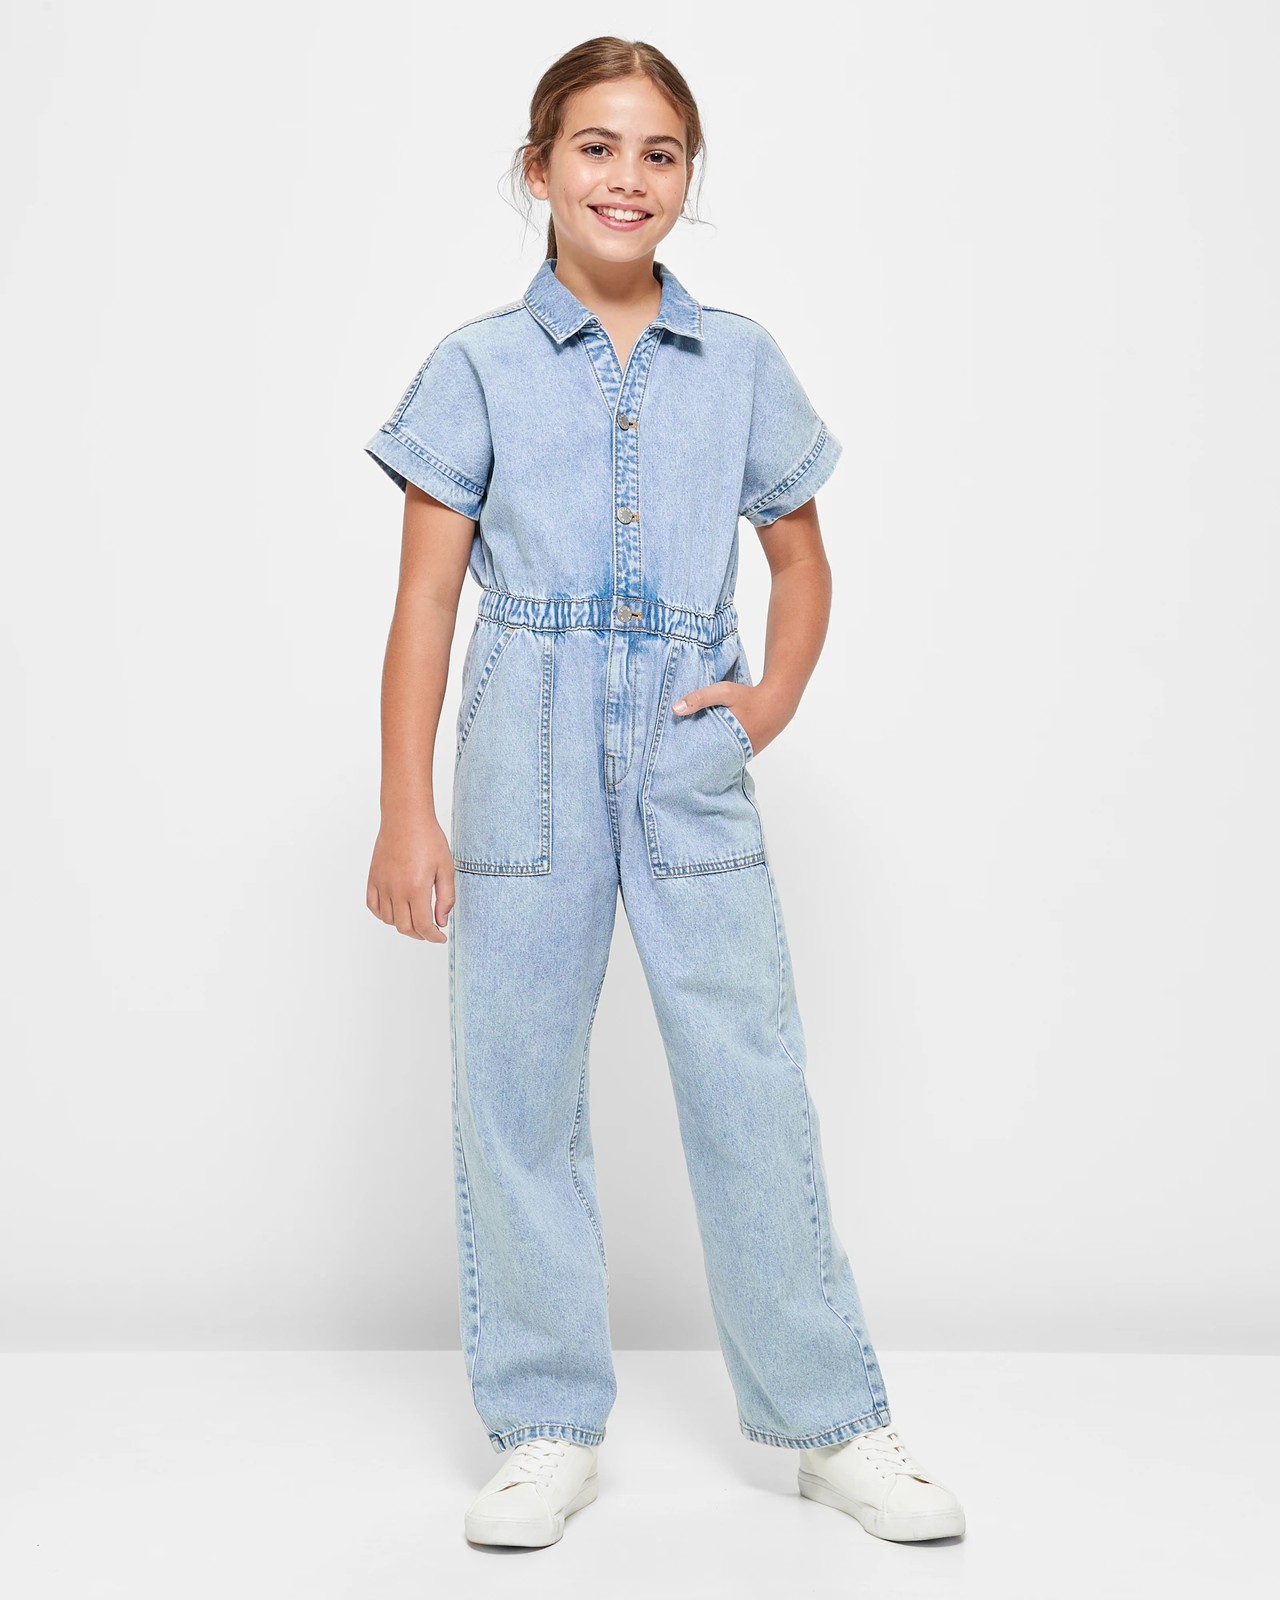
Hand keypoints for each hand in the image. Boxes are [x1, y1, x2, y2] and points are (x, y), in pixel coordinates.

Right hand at [367, 812, 454, 941]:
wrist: (405, 819)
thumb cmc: (428, 839)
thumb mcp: (446, 868)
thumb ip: (446, 898)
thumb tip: (442, 921)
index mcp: (416, 888)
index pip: (423, 925)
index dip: (433, 937)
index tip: (440, 938)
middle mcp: (396, 890)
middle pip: (405, 927)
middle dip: (420, 934)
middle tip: (430, 931)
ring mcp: (382, 885)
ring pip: (389, 920)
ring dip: (403, 925)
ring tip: (415, 919)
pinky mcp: (373, 879)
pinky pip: (373, 906)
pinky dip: (383, 915)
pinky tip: (395, 912)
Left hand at [670, 679, 788, 758]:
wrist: (777, 703)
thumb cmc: (749, 697)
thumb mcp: (723, 692)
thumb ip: (699, 698)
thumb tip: (675, 709)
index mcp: (728, 743)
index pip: (702, 757)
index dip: (688, 758)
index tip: (674, 757)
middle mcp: (736, 754)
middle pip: (709, 760)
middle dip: (696, 757)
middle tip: (678, 756)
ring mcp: (743, 755)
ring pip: (719, 757)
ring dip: (708, 753)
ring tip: (690, 750)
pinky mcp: (747, 752)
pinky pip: (728, 753)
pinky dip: (719, 749)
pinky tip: (709, 744)